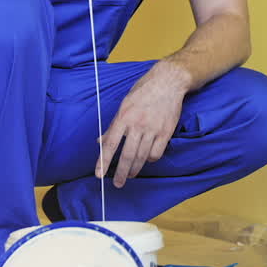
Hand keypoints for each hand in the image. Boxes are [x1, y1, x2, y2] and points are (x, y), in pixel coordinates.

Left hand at [97, 62, 189, 187]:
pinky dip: (150, 160)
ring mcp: (153, 129)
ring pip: (142, 157)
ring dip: (135, 170)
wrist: (168, 82)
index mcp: (123, 117)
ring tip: (130, 175)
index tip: (98, 174)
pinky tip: (146, 159)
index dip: (103, 161)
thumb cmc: (143, 92)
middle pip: (127, 155)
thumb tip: (100, 141)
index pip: (110, 144)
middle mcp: (137, 124)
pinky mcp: (166, 132)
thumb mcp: (124, 104)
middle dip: (121, 173)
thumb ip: (113, 125)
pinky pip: (156, 153)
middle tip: (117, 184)